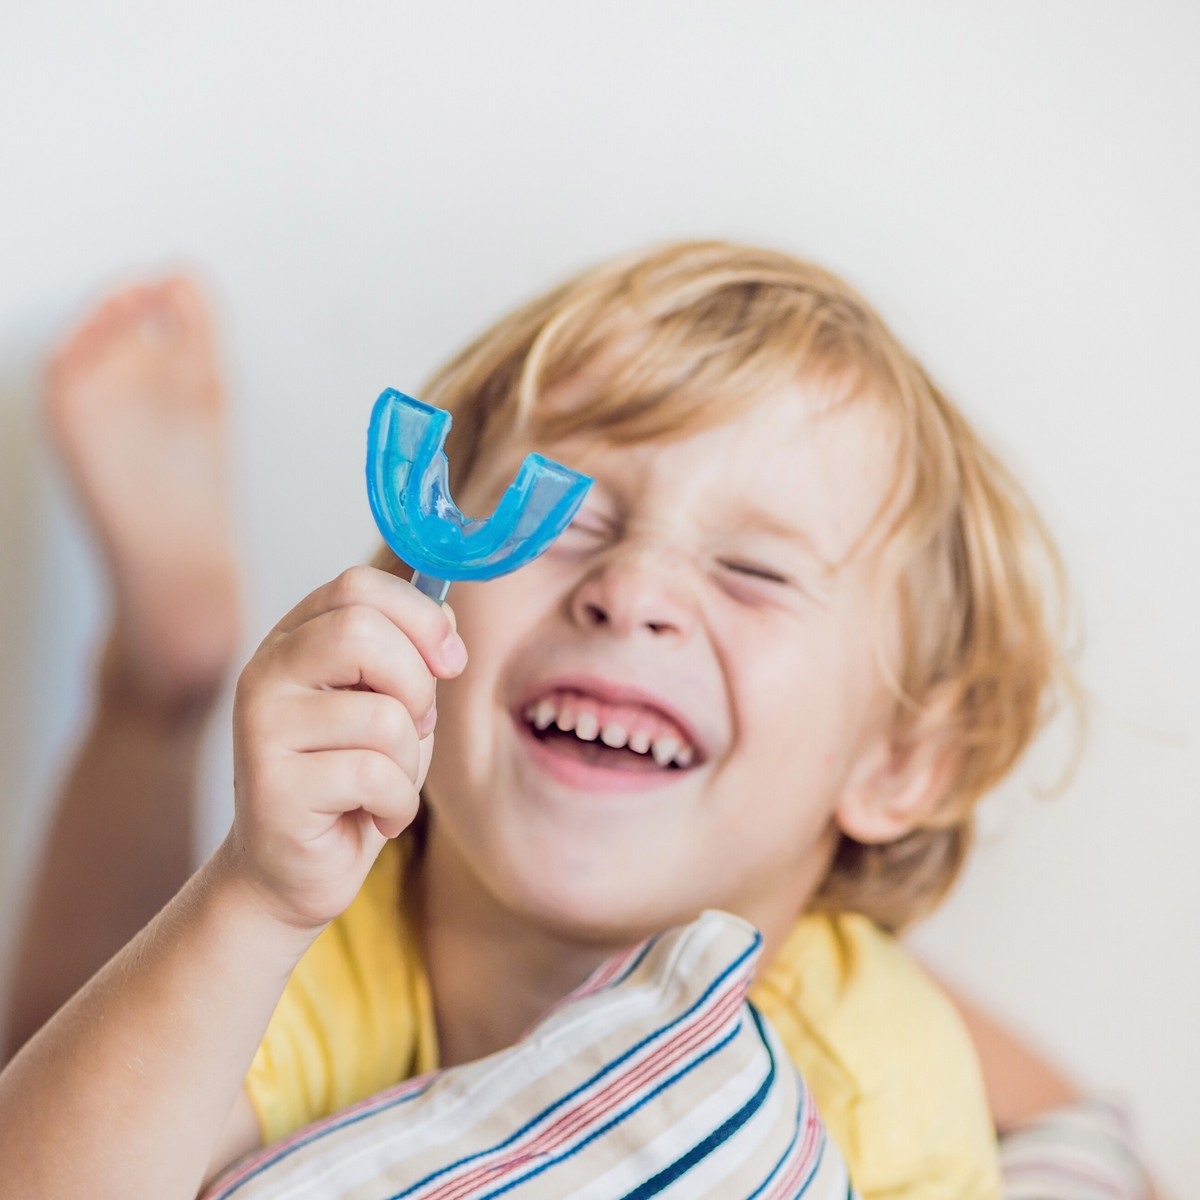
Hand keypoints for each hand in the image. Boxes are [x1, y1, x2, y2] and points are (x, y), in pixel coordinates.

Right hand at [227, 566, 466, 928]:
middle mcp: (266, 672)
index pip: (357, 586)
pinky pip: (374, 775)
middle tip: (415, 725)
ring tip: (388, 785)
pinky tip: (377, 818)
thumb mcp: (391, 706)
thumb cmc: (351, 782)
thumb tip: (447, 619)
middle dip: (416, 684)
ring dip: (410, 760)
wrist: (292, 874)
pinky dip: (398, 803)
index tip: (450, 661)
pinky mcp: (271, 786)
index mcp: (295, 640)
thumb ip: (410, 658)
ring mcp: (260, 726)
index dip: (420, 616)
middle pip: (361, 631)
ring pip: (382, 714)